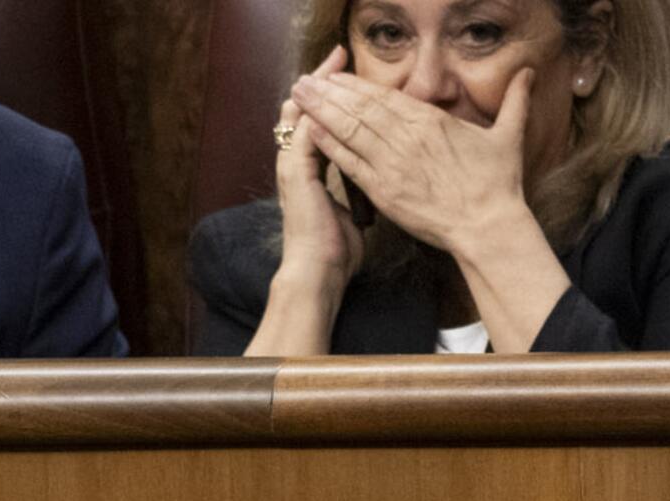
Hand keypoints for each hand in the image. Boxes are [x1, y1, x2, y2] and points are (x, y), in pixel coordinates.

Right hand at [272, 47, 364, 293]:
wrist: (318, 275)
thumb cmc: (335, 254)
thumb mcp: (351, 213)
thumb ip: (357, 193)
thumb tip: (377, 187)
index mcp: (308, 173)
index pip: (317, 125)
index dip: (332, 101)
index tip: (348, 80)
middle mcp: (296, 165)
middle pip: (304, 110)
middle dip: (324, 82)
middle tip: (339, 56)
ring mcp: (292, 167)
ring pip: (300, 112)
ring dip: (319, 86)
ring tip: (334, 62)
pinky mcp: (296, 171)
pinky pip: (304, 127)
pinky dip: (318, 107)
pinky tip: (333, 90)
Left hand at [289, 65, 538, 259]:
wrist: (488, 226)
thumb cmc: (499, 185)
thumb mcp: (508, 136)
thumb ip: (514, 102)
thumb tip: (529, 73)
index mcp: (431, 121)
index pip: (385, 97)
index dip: (356, 85)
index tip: (336, 75)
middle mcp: (408, 136)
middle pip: (360, 107)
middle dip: (329, 91)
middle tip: (304, 79)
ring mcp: (394, 163)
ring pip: (350, 128)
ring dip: (322, 110)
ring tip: (298, 96)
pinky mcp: (385, 191)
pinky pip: (351, 163)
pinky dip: (329, 145)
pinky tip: (309, 131)